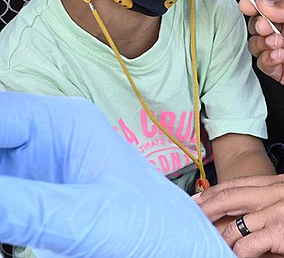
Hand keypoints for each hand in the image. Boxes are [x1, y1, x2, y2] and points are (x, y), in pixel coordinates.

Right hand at [0, 92, 233, 256]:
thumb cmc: (156, 230)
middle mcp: (47, 139)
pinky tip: (5, 234)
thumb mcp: (89, 220)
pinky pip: (3, 201)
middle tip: (0, 211)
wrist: (182, 255)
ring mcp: (37, 171)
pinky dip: (0, 216)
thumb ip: (27, 206)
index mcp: (66, 123)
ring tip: (5, 228)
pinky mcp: (34, 202)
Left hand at [196, 172, 283, 257]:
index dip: (218, 190)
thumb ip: (283, 203)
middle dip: (206, 207)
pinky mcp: (281, 230)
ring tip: (206, 244)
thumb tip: (260, 220)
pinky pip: (247, 245)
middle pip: (231, 195)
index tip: (201, 198)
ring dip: (218, 236)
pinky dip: (237, 254)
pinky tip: (233, 257)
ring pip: (234, 222)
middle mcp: (279, 190)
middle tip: (189, 215)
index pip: (243, 183)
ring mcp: (279, 209)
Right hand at [240, 0, 283, 111]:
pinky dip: (267, 59)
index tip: (248, 4)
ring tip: (278, 42)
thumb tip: (267, 3)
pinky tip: (280, 55)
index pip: (271, 6)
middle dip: (259, 23)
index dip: (257, 4)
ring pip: (258, 44)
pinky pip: (264, 65)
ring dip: (262, 41)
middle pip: (260, 25)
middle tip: (266, 25)